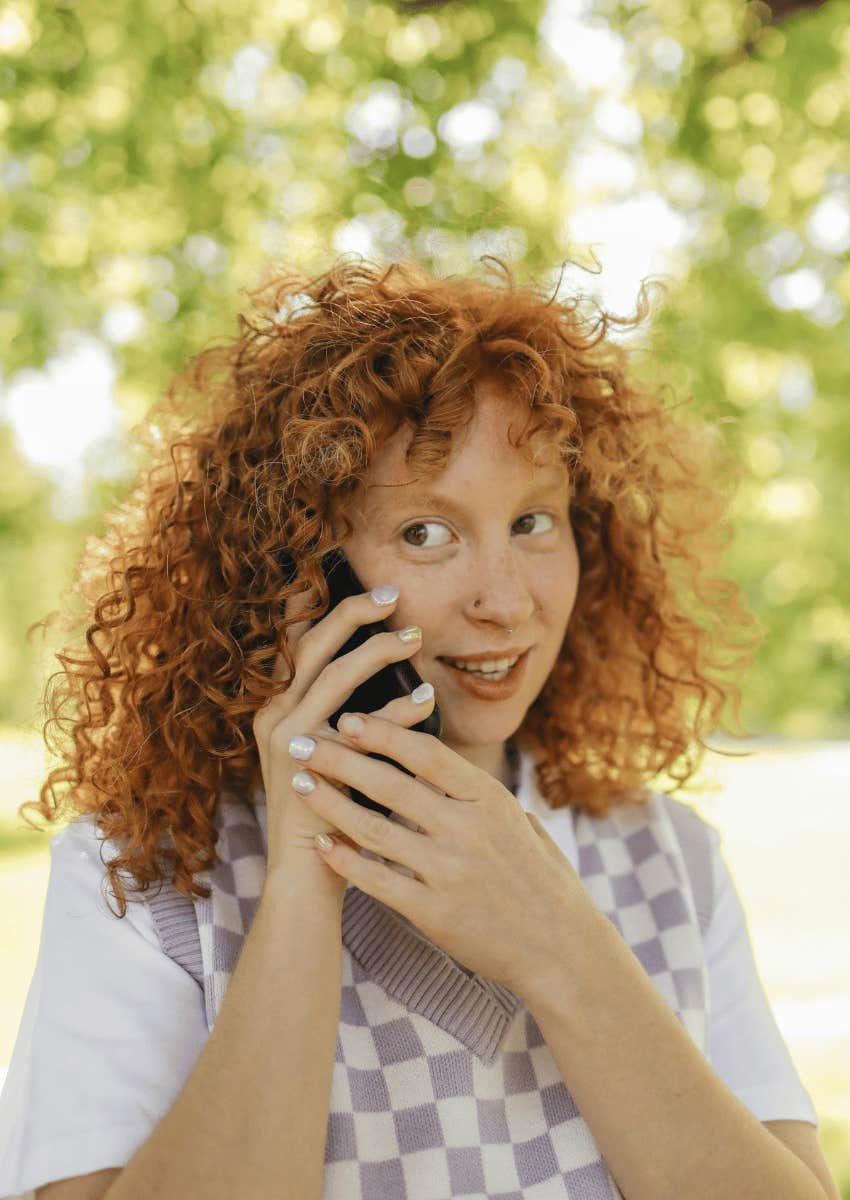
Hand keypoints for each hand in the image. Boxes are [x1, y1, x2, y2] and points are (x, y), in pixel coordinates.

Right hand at [251, 582, 431, 902]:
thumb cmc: (332, 811)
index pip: (297, 640)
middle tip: (394, 593)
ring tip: (415, 637)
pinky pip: (361, 725)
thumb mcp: (337, 752)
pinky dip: (397, 708)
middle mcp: (275, 714)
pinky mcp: (307, 763)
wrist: (309, 875)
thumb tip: (390, 664)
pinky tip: (427, 698)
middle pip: (312, 642)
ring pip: (335, 672)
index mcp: (279, 706)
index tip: (362, 582)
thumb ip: (352, 713)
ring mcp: (286, 737)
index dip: (326, 606)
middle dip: (354, 611)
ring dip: (379, 649)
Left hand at [286, 713, 579, 996]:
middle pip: (391, 785)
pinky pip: (376, 880)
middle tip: (304, 742)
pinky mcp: (433, 912)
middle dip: (340, 759)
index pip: (426, 753)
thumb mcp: (520, 823)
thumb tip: (439, 762)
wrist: (561, 950)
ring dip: (330, 803)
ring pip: (374, 829)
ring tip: (300, 785)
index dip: (383, 733)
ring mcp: (449, 872)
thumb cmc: (542, 881)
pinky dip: (343, 859)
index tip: (348, 719)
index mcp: (490, 800)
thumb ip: (478, 795)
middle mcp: (468, 830)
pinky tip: (320, 843)